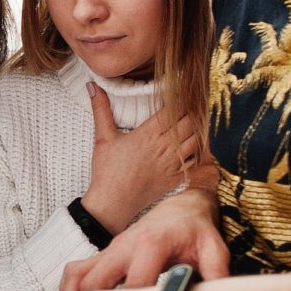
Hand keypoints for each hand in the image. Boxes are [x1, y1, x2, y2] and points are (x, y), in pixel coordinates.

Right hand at [62, 187, 227, 290]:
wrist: (182, 206)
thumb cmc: (196, 230)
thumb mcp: (214, 250)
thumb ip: (217, 275)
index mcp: (150, 244)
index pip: (133, 285)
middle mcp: (123, 245)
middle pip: (95, 285)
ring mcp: (109, 249)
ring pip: (77, 278)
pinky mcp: (103, 254)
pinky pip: (75, 272)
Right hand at [81, 85, 200, 233]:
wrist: (113, 204)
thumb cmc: (106, 171)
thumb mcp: (102, 138)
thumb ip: (101, 110)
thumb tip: (92, 86)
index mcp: (147, 134)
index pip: (173, 110)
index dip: (182, 100)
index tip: (184, 93)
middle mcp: (163, 147)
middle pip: (189, 122)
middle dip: (193, 112)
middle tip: (193, 105)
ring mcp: (171, 164)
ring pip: (196, 140)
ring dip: (197, 130)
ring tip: (194, 123)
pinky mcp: (175, 178)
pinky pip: (195, 161)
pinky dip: (198, 152)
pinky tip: (193, 146)